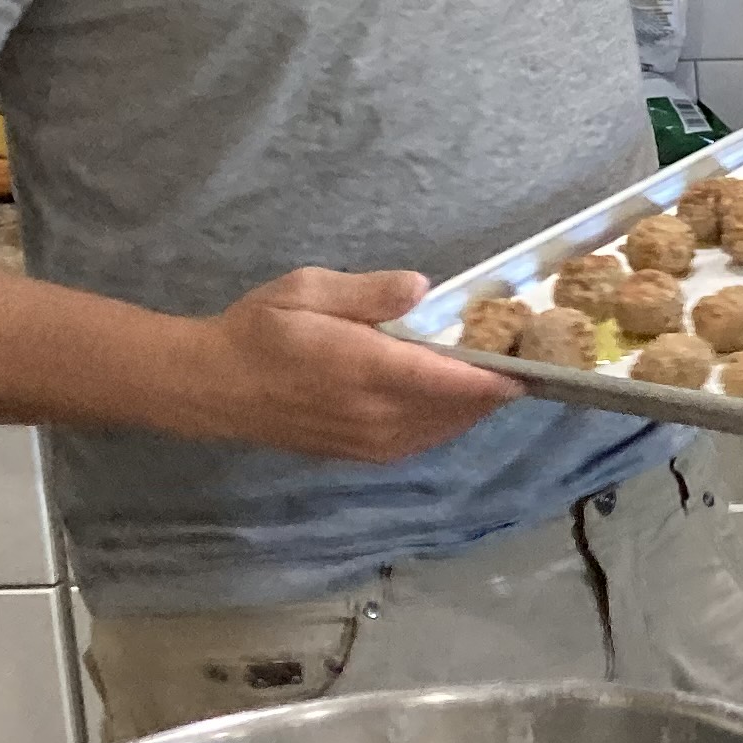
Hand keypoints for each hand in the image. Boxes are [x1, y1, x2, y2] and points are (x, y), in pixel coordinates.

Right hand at [190, 269, 521, 462]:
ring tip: (491, 372)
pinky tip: (452, 398)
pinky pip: (422, 440)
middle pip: (460, 409)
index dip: (500, 376)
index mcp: (367, 372)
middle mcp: (376, 415)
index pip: (454, 382)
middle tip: (518, 354)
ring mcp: (369, 442)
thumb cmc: (259, 330)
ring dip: (472, 405)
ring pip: (445, 428)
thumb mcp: (307, 291)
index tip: (533, 361)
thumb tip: (422, 288)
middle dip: (493, 385)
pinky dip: (446, 421)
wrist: (210, 386)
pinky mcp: (361, 454)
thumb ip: (369, 292)